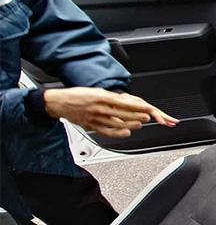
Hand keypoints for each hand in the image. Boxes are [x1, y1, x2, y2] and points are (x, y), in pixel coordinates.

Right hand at [44, 87, 178, 137]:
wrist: (59, 102)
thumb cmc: (78, 95)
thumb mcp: (96, 91)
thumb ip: (111, 97)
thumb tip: (126, 100)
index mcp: (102, 97)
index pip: (124, 103)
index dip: (137, 107)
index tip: (147, 108)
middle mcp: (99, 108)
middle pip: (123, 114)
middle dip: (137, 116)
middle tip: (147, 117)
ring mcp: (95, 118)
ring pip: (117, 124)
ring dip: (130, 125)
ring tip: (139, 124)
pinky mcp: (90, 126)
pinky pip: (106, 131)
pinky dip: (118, 133)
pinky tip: (126, 133)